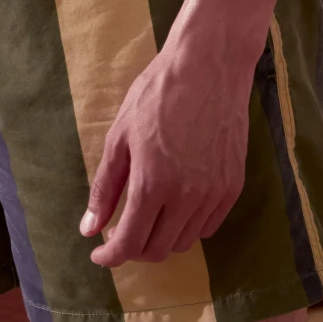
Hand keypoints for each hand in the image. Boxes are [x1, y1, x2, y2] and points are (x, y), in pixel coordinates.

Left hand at [80, 37, 251, 267]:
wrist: (209, 65)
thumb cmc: (158, 93)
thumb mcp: (120, 135)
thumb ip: (105, 187)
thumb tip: (89, 229)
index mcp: (153, 184)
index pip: (130, 243)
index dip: (111, 256)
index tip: (99, 254)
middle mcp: (186, 198)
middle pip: (158, 250)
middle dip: (134, 249)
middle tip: (120, 232)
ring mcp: (214, 194)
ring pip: (184, 242)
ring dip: (161, 238)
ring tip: (148, 216)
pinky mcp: (233, 187)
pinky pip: (208, 226)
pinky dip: (188, 226)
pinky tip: (176, 205)